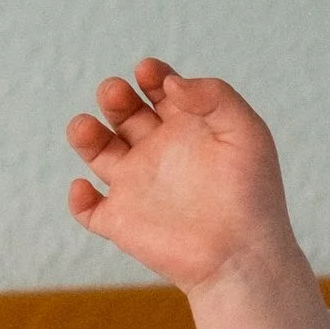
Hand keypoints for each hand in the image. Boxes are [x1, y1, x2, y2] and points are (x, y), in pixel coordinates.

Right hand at [66, 61, 292, 296]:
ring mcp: (137, 186)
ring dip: (84, 133)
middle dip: (114, 96)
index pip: (160, 89)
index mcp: (188, 128)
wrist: (242, 256)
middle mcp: (158, 152)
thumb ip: (215, 96)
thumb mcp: (247, 132)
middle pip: (124, 112)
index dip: (151, 75)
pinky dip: (78, 198)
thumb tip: (171, 83)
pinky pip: (87, 209)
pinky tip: (86, 188)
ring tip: (86, 129)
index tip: (149, 72)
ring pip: (97, 150)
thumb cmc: (252, 195)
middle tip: (118, 95)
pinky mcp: (121, 221)